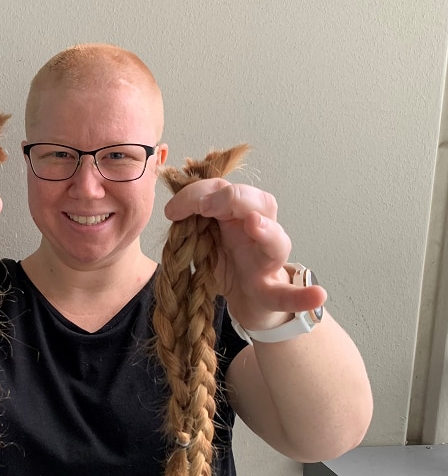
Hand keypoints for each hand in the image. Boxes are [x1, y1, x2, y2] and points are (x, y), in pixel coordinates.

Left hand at [164, 178, 326, 329]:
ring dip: (265, 230)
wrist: (247, 300)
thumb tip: (173, 210)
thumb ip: (192, 223)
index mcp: (236, 215)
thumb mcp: (203, 237)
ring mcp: (268, 261)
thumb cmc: (226, 261)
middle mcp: (258, 231)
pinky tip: (318, 295)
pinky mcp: (272, 291)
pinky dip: (303, 296)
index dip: (197, 194)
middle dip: (231, 198)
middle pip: (257, 202)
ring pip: (277, 240)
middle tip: (205, 208)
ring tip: (254, 224)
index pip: (222, 189)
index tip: (172, 212)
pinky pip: (289, 293)